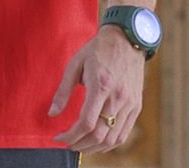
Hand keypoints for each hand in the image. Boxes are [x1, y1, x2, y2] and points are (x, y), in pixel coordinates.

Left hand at [48, 25, 144, 153]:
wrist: (126, 40)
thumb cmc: (97, 50)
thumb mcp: (75, 64)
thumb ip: (63, 90)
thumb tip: (52, 114)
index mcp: (101, 85)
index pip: (86, 122)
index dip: (70, 135)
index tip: (58, 137)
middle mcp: (118, 98)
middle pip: (99, 135)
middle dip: (80, 145)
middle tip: (67, 144)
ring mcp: (129, 104)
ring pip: (112, 139)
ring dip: (94, 148)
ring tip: (80, 145)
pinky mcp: (136, 106)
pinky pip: (123, 134)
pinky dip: (109, 144)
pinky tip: (97, 142)